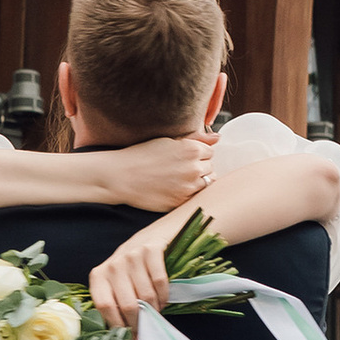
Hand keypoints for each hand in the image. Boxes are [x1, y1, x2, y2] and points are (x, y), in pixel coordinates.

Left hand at [90, 209, 191, 334]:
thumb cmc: (135, 263)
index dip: (117, 325)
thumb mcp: (119, 279)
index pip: (104, 306)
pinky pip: (159, 283)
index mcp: (99, 275)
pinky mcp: (152, 250)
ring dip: (153, 311)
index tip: (129, 338)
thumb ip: (117, 300)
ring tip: (156, 313)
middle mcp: (114, 264)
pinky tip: (163, 300)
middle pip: (126, 305)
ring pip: (145, 296)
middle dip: (138, 324)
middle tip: (145, 333)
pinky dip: (164, 297)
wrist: (158, 233)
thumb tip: (124, 333)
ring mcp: (132, 256)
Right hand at [92, 131, 214, 207]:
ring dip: (197, 181)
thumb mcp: (168, 141)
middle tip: (179, 169)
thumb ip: (196, 139)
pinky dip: (189, 193)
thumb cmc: (142, 155)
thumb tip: (218, 138)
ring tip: (178, 179)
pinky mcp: (182, 202)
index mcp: (191, 149)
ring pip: (207, 183)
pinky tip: (174, 188)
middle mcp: (194, 168)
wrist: (121, 176)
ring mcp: (189, 187)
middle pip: (210, 168)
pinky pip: (195, 197)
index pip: (210, 152)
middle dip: (199, 168)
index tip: (183, 157)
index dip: (197, 154)